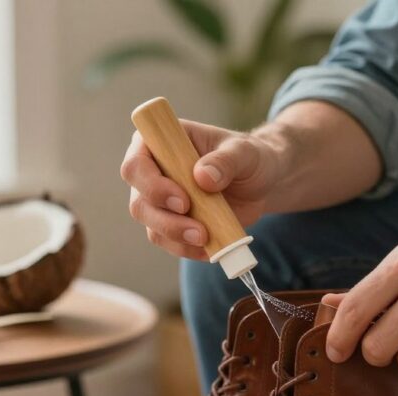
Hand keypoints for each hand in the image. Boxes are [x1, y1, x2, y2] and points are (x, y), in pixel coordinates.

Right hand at [120, 119, 284, 259]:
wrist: (261, 183)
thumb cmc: (248, 158)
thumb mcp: (244, 152)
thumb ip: (225, 160)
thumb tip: (202, 176)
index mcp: (160, 143)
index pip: (135, 164)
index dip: (151, 186)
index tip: (183, 200)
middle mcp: (152, 173)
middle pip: (139, 203)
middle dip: (166, 221)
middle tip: (199, 229)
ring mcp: (160, 202)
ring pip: (151, 227)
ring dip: (177, 237)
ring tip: (207, 238)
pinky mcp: (173, 224)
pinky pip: (169, 243)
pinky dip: (188, 249)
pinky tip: (209, 248)